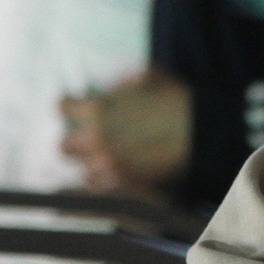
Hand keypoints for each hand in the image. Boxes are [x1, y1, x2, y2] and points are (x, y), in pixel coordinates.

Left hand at [60, 68, 191, 195]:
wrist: (202, 132)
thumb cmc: (176, 100)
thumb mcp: (146, 77)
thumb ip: (119, 83)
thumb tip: (107, 90)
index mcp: (98, 110)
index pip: (62, 108)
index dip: (67, 106)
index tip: (72, 106)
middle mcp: (97, 139)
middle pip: (63, 146)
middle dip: (73, 140)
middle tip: (86, 136)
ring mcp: (109, 164)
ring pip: (81, 169)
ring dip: (89, 161)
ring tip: (103, 155)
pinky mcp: (123, 182)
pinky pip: (98, 185)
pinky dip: (101, 179)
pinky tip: (111, 171)